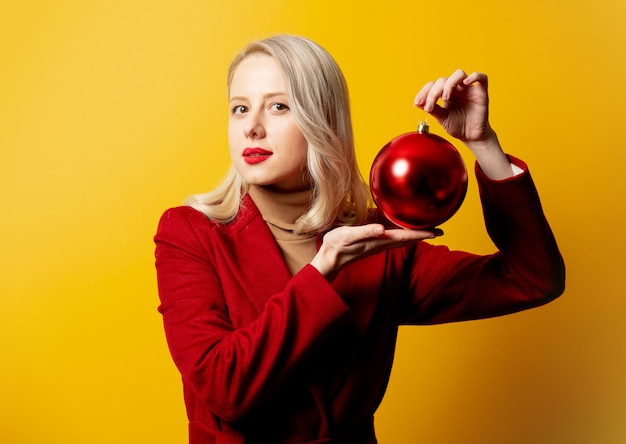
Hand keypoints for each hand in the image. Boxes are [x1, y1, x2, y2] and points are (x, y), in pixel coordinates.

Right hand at [310, 224, 440, 280]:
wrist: (329, 257)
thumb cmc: (337, 245)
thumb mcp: (347, 236)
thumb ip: (365, 232)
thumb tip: (382, 229)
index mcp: (379, 240)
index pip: (405, 236)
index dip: (421, 234)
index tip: (437, 232)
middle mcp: (382, 241)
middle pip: (408, 237)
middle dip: (424, 233)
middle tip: (441, 228)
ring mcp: (379, 240)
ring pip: (402, 235)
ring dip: (416, 232)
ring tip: (428, 225)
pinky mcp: (373, 237)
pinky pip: (393, 232)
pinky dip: (403, 228)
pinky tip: (405, 222)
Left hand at [414, 70, 512, 179]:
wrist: (472, 136)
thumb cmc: (458, 126)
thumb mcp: (442, 118)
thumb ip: (432, 109)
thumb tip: (417, 103)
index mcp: (445, 93)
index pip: (433, 85)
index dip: (424, 92)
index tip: (417, 102)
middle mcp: (456, 89)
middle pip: (443, 80)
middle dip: (433, 92)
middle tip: (429, 106)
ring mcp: (468, 89)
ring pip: (459, 74)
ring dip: (449, 83)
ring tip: (445, 97)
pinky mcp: (481, 93)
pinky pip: (481, 78)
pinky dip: (474, 76)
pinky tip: (466, 83)